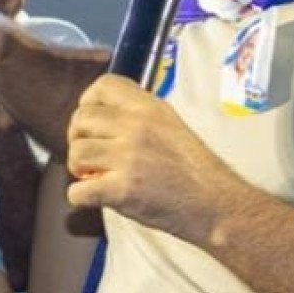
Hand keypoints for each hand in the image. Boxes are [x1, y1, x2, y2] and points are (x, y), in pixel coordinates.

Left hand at [64, 74, 251, 245]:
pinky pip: (78, 191)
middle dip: (78, 139)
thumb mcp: (171, 126)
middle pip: (81, 119)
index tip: (92, 123)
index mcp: (150, 108)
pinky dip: (80, 197)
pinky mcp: (124, 189)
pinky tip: (96, 197)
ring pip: (76, 152)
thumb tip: (102, 117)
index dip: (88, 103)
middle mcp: (137, 127)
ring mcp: (129, 158)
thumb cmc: (195, 171)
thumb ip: (139, 117)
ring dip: (78, 168)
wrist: (217, 206)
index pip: (103, 86)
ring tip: (94, 176)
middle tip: (90, 156)